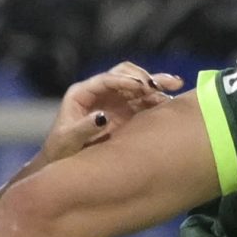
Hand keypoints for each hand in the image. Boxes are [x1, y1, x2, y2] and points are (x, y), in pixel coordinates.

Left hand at [43, 61, 182, 161]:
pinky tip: (173, 100)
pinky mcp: (125, 112)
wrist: (64, 162)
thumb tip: (104, 116)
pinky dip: (158, 98)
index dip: (124, 80)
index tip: (141, 86)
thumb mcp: (69, 140)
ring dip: (155, 83)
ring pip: (137, 84)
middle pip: (124, 74)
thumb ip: (84, 128)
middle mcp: (99, 92)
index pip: (106, 80)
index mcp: (82, 93)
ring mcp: (113, 101)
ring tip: (175, 85)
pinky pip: (143, 100)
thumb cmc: (61, 150)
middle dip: (142, 77)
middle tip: (158, 86)